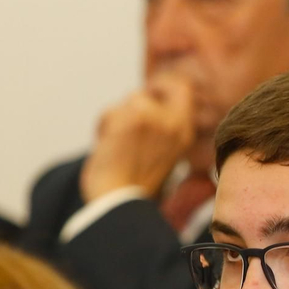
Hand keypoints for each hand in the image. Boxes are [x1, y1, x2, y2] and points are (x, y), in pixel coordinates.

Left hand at [80, 73, 195, 201]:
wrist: (120, 203)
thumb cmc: (134, 185)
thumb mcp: (161, 154)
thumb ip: (161, 127)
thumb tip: (146, 97)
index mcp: (184, 133)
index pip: (182, 88)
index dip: (162, 86)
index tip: (148, 97)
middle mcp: (176, 123)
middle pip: (151, 89)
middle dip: (134, 104)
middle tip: (125, 128)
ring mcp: (157, 118)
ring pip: (129, 100)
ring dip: (116, 119)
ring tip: (117, 145)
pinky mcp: (135, 117)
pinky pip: (111, 112)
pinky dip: (104, 127)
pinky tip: (107, 146)